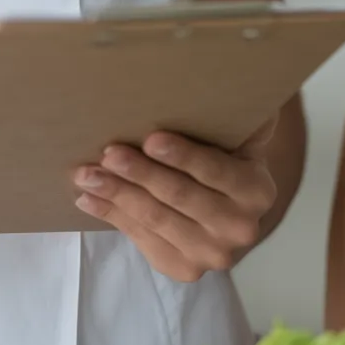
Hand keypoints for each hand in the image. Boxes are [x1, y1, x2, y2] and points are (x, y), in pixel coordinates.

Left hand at [72, 115, 277, 281]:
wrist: (227, 205)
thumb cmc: (225, 154)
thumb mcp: (240, 133)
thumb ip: (239, 113)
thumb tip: (225, 76)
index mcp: (257, 190)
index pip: (216, 170)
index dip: (183, 155)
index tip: (151, 138)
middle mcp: (242, 228)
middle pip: (180, 197)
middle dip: (140, 173)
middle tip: (108, 153)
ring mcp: (212, 255)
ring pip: (155, 219)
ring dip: (117, 195)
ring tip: (86, 174)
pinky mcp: (184, 268)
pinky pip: (142, 239)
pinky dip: (112, 216)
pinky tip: (89, 199)